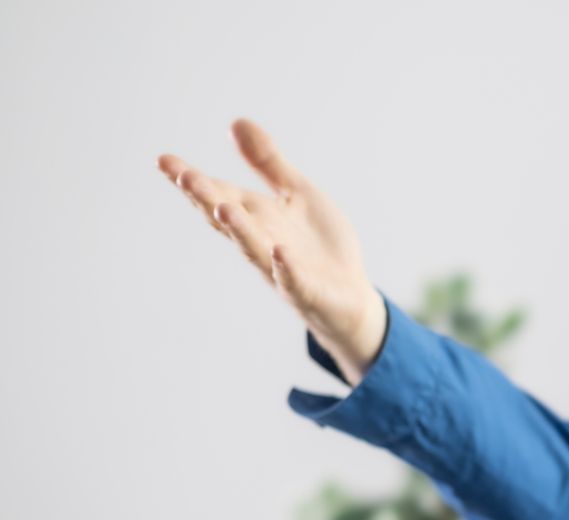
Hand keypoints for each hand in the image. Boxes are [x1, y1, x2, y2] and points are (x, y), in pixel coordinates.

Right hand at [157, 119, 386, 381]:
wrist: (351, 296)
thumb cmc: (319, 245)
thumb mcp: (297, 193)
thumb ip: (267, 163)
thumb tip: (236, 122)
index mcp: (256, 216)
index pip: (217, 193)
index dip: (191, 179)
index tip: (164, 160)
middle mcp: (261, 241)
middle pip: (228, 219)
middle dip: (207, 199)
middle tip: (185, 177)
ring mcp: (281, 270)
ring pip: (254, 249)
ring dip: (238, 229)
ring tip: (222, 206)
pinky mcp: (309, 293)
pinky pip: (295, 282)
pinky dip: (288, 269)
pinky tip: (281, 253)